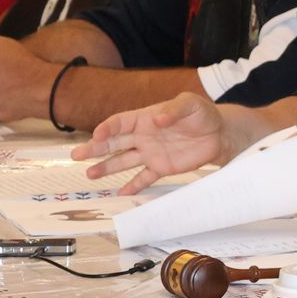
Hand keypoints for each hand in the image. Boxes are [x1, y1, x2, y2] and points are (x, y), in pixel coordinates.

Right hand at [73, 92, 222, 193]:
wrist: (219, 133)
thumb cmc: (202, 114)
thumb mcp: (191, 104)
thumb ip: (174, 109)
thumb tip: (158, 119)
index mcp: (146, 117)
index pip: (121, 122)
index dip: (107, 128)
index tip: (96, 135)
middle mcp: (144, 136)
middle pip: (114, 142)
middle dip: (95, 148)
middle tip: (77, 155)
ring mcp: (151, 153)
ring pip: (123, 161)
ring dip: (107, 167)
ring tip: (90, 174)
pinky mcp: (161, 167)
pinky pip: (144, 178)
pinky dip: (133, 186)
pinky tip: (120, 193)